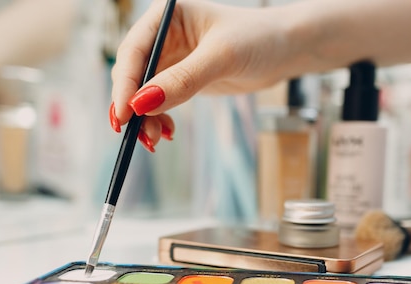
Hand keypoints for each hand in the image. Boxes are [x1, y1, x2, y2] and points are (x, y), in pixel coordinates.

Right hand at [109, 0, 301, 150]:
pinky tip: (167, 133)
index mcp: (167, 16)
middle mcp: (165, 36)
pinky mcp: (183, 79)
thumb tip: (142, 104)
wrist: (286, 50)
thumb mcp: (220, 58)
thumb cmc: (258, 39)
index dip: (125, 83)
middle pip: (134, 74)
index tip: (124, 113)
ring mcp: (173, 59)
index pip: (134, 51)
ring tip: (155, 141)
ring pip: (145, 92)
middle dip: (133, 105)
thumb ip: (182, 80)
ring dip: (145, 118)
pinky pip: (161, 102)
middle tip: (135, 134)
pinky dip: (159, 119)